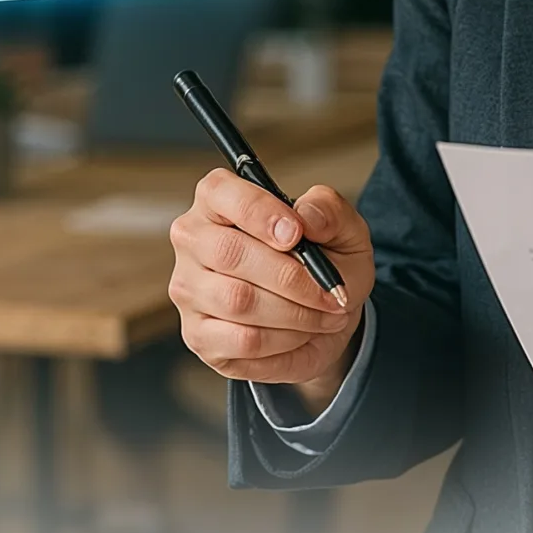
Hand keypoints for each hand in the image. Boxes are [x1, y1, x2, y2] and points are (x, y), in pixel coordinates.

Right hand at [168, 173, 373, 406]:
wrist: (323, 317)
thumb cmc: (326, 262)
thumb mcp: (343, 229)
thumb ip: (329, 211)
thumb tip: (307, 216)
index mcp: (219, 199)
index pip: (220, 193)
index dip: (259, 212)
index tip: (296, 234)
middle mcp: (194, 240)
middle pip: (229, 253)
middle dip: (290, 276)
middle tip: (329, 292)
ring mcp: (189, 290)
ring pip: (238, 301)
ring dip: (295, 312)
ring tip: (325, 313)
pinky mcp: (199, 335)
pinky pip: (242, 340)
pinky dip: (285, 339)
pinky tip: (301, 333)